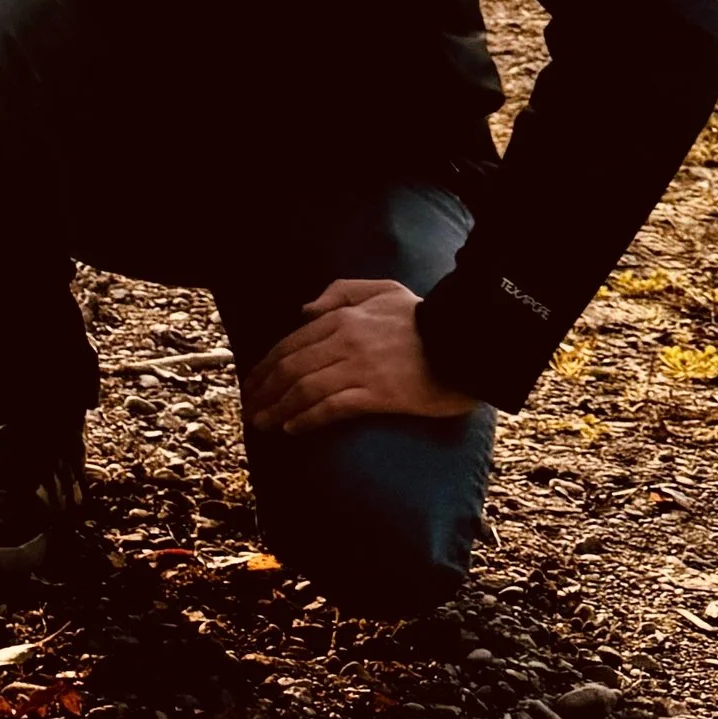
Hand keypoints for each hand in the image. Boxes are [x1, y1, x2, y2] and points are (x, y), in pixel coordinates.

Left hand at [242, 277, 480, 435]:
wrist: (467, 343)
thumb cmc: (426, 318)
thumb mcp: (384, 290)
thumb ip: (341, 291)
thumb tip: (304, 310)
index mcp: (344, 317)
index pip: (291, 343)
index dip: (265, 365)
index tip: (252, 382)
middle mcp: (346, 341)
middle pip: (291, 368)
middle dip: (263, 390)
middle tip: (249, 407)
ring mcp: (361, 368)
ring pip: (304, 390)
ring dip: (278, 409)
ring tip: (263, 424)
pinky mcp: (379, 395)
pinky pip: (332, 408)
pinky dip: (307, 419)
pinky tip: (293, 428)